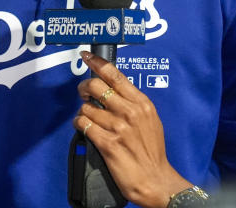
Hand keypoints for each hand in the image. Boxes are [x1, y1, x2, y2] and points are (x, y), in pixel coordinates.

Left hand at [73, 50, 192, 207]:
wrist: (155, 180)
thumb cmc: (151, 150)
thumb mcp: (150, 119)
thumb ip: (132, 102)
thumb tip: (111, 86)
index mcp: (142, 103)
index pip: (115, 75)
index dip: (97, 63)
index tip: (85, 56)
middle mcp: (130, 112)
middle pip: (95, 86)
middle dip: (84, 88)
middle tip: (83, 94)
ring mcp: (118, 127)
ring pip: (86, 107)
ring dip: (84, 112)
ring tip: (90, 120)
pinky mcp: (107, 143)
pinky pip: (83, 124)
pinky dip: (80, 125)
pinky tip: (86, 129)